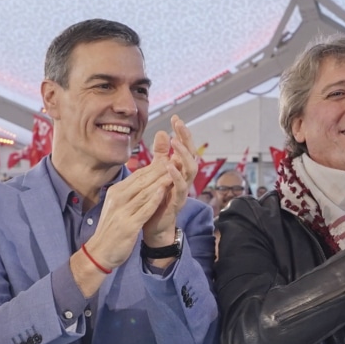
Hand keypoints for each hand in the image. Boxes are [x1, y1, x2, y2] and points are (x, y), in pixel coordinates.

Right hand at [82, 161, 169, 271]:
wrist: (99, 252)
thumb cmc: (110, 229)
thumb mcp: (116, 207)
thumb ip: (128, 194)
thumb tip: (142, 181)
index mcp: (115, 193)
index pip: (137, 175)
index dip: (154, 166)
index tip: (168, 158)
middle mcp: (118, 199)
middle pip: (142, 181)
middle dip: (160, 170)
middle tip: (176, 160)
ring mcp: (123, 212)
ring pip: (144, 193)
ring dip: (160, 182)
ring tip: (174, 172)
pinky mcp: (129, 225)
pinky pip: (145, 209)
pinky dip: (155, 199)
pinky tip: (165, 191)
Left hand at [142, 117, 194, 245]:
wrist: (154, 226)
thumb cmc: (157, 198)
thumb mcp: (157, 172)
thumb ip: (160, 154)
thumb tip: (161, 132)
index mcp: (179, 169)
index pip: (183, 147)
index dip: (181, 132)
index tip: (175, 117)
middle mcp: (184, 177)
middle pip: (191, 154)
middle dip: (186, 138)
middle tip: (179, 124)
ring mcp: (182, 189)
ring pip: (190, 169)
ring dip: (183, 154)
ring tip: (174, 142)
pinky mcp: (177, 202)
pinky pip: (180, 187)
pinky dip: (176, 176)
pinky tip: (170, 166)